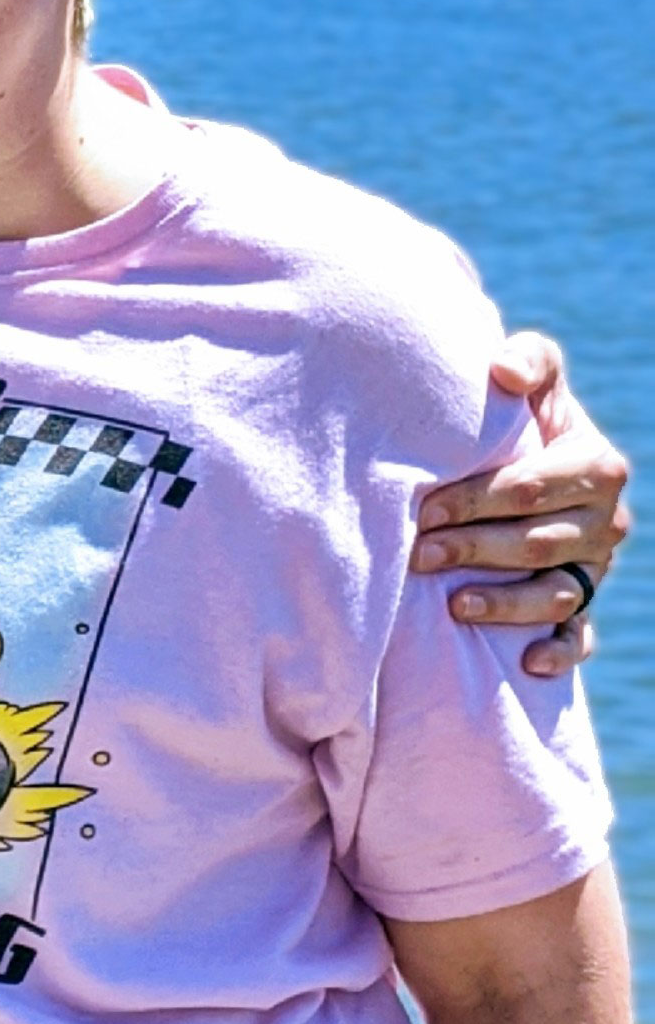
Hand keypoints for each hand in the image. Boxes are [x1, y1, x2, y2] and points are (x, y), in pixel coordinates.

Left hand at [413, 331, 629, 680]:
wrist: (526, 460)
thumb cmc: (521, 418)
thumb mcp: (535, 379)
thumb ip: (530, 360)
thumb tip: (503, 372)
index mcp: (598, 466)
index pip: (532, 488)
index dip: (476, 498)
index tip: (423, 507)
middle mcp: (606, 521)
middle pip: (537, 542)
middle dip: (474, 548)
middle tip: (417, 553)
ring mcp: (596, 568)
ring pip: (556, 594)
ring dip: (505, 604)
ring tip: (453, 605)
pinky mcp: (585, 605)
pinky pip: (579, 637)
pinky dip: (559, 653)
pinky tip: (527, 663)